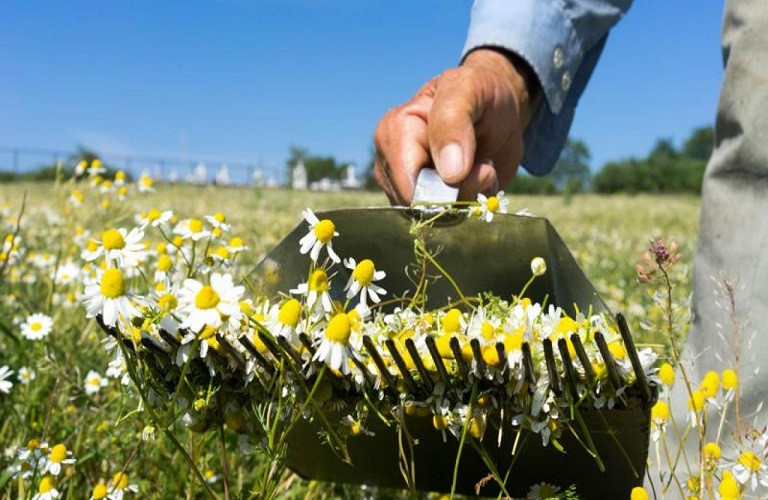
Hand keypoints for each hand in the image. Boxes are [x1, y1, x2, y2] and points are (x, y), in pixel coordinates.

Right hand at [373, 48, 539, 204]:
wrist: (498, 107)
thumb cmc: (479, 92)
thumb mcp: (468, 90)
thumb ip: (453, 123)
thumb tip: (449, 173)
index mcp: (393, 131)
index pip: (407, 181)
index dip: (443, 186)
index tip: (473, 166)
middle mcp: (393, 162)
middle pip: (420, 204)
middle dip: (460, 191)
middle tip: (483, 165)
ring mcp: (408, 185)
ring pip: (435, 216)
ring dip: (470, 197)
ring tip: (481, 167)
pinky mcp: (428, 201)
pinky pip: (448, 219)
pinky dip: (472, 203)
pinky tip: (478, 180)